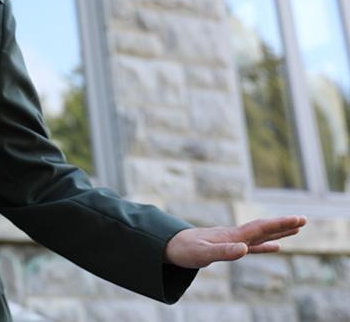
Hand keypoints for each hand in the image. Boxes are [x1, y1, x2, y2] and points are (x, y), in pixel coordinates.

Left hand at [164, 215, 306, 268]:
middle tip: (304, 219)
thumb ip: (223, 252)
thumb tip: (245, 249)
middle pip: (263, 228)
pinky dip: (266, 245)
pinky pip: (252, 245)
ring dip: (278, 231)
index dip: (279, 224)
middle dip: (283, 224)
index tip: (297, 219)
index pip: (259, 228)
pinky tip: (276, 246)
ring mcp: (232, 240)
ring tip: (296, 229)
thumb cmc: (183, 250)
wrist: (168, 245)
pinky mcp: (228, 246)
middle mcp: (234, 235)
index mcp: (231, 236)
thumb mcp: (202, 254)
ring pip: (260, 235)